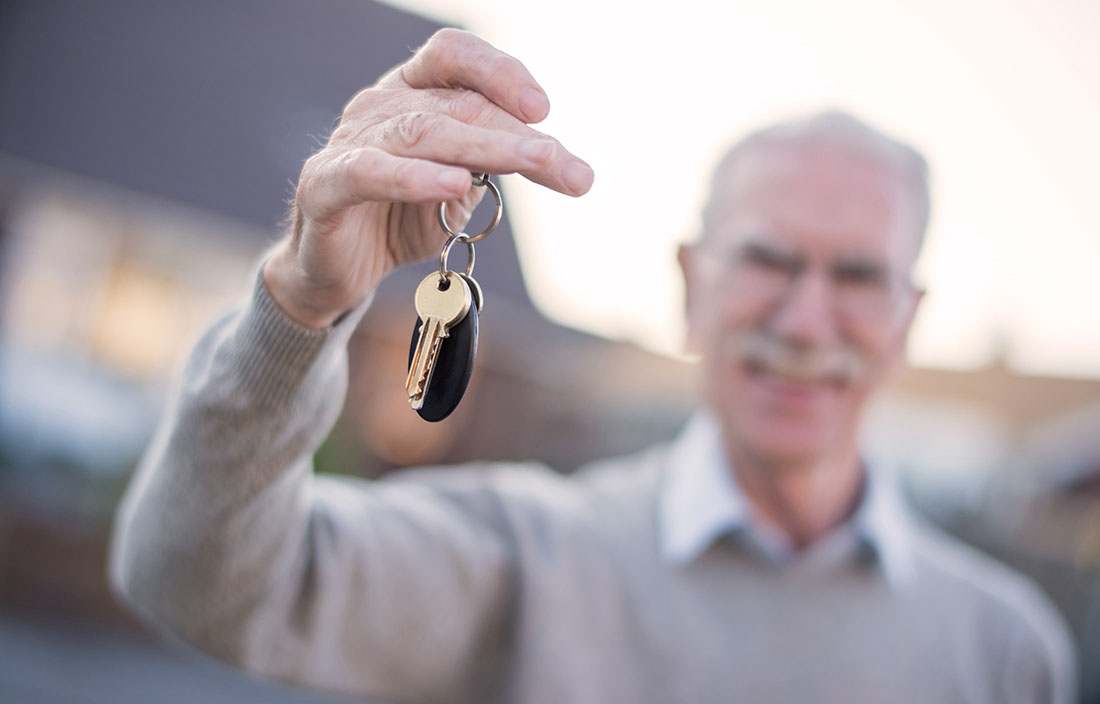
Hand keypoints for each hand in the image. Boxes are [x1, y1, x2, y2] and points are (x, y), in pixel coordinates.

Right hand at [263, 29, 593, 327]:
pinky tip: (454, 184)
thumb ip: (494, 164)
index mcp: (411, 93)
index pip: (455, 57)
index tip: (544, 110)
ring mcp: (349, 143)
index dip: (500, 72)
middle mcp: (379, 106)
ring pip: (423, 132)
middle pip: (455, 103)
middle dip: (519, 135)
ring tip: (533, 163)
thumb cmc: (400, 218)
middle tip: (570, 168)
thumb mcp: (460, 188)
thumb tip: (557, 158)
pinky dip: (415, 177)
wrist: (337, 271)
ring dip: (486, 147)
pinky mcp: (324, 186)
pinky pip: (370, 173)